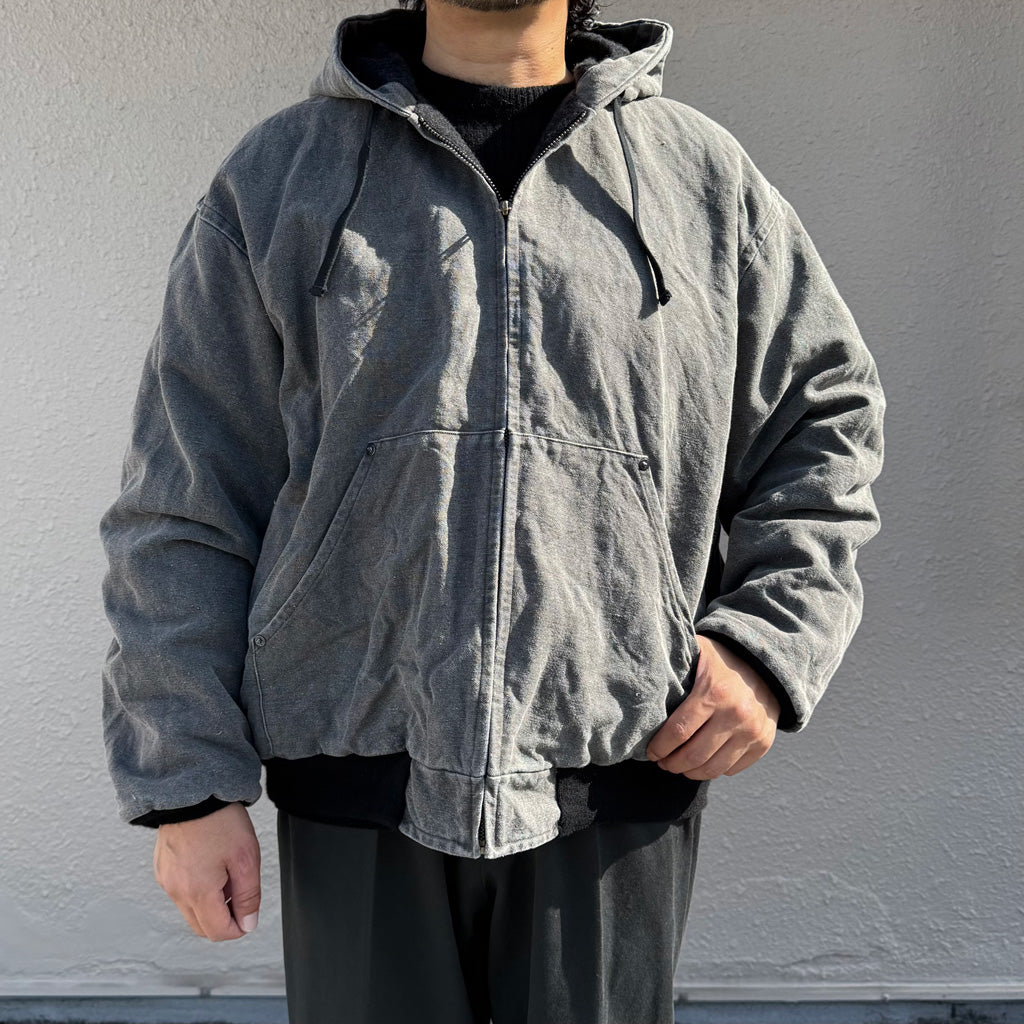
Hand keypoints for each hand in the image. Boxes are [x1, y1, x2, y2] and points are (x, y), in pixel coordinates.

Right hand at [152, 801, 260, 940]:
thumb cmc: (220, 820)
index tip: (249, 912)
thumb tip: (248, 923)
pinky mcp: (162, 868)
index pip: (217, 933)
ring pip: (190, 910)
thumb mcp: (246, 858)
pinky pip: (180, 892)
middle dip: (224, 917)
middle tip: (239, 889)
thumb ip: (248, 896)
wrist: (193, 791)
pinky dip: (197, 889)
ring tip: (225, 871)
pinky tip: (210, 864)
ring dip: (210, 903)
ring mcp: (166, 880)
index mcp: (197, 892)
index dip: (238, 928)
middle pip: (201, 927)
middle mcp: (175, 891)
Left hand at [645, 634, 780, 778]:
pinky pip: (732, 769)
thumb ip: (674, 663)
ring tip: (678, 766)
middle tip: (662, 762)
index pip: (679, 731)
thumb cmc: (721, 658)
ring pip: (713, 768)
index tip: (650, 752)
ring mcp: (752, 731)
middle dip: (672, 764)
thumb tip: (637, 673)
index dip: (660, 747)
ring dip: (690, 773)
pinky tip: (701, 762)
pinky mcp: (763, 743)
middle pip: (694, 756)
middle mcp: (736, 714)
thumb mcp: (697, 652)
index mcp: (714, 692)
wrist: (766, 663)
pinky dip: (713, 770)